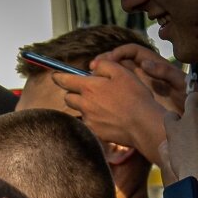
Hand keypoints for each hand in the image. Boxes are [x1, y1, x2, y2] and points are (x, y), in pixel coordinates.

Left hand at [54, 59, 168, 162]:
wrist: (142, 124)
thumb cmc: (134, 97)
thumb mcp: (121, 72)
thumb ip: (104, 65)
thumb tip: (93, 67)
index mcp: (89, 87)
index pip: (65, 80)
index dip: (59, 77)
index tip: (55, 76)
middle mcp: (84, 104)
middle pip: (68, 97)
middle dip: (74, 92)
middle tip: (88, 90)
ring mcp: (88, 119)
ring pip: (79, 110)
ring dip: (85, 105)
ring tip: (103, 104)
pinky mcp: (94, 131)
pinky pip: (88, 122)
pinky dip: (94, 118)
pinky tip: (108, 116)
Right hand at [92, 44, 188, 112]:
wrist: (187, 121)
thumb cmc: (186, 101)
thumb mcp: (179, 83)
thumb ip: (164, 71)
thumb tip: (145, 63)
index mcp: (154, 65)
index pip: (132, 52)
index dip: (119, 52)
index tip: (109, 58)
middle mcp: (143, 75)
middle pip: (119, 63)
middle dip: (104, 63)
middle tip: (92, 68)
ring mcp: (135, 89)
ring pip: (113, 80)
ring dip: (101, 80)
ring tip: (90, 84)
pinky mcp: (131, 103)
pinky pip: (115, 97)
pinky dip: (105, 97)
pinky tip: (98, 101)